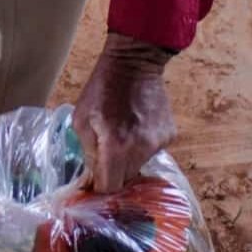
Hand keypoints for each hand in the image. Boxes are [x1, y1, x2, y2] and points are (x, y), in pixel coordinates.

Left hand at [73, 33, 177, 193]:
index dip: (100, 188)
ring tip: (120, 135)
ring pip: (140, 166)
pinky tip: (135, 127)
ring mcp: (159, 142)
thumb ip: (87, 152)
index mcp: (116, 147)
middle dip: (114, 173)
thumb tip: (91, 179)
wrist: (134, 63)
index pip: (110, 188)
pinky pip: (151, 151)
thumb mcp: (81, 119)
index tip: (93, 182)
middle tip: (104, 155)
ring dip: (128, 158)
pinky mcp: (170, 134)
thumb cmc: (102, 89)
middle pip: (126, 180)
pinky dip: (141, 146)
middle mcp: (141, 149)